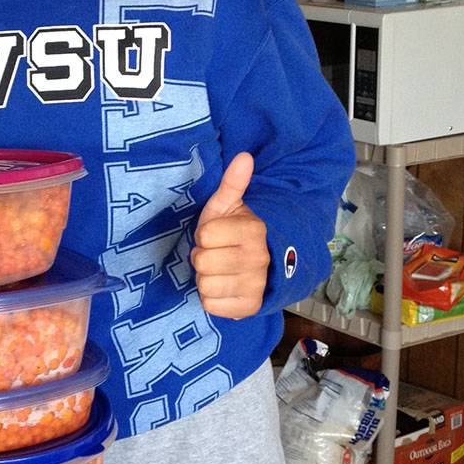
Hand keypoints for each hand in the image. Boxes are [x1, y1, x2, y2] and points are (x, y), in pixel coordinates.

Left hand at [190, 152, 269, 319]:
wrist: (260, 263)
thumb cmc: (234, 231)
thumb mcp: (228, 205)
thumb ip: (233, 182)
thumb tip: (244, 156)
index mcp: (253, 231)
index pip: (204, 236)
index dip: (204, 235)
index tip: (215, 235)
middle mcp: (258, 259)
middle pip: (202, 262)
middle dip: (202, 256)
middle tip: (215, 253)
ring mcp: (256, 285)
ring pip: (205, 285)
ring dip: (206, 278)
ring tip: (218, 270)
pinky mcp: (249, 307)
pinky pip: (211, 305)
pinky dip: (211, 298)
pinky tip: (222, 286)